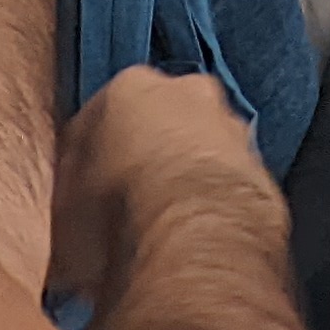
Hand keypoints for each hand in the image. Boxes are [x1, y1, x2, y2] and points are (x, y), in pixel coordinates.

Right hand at [46, 65, 283, 307]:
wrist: (197, 242)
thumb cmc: (114, 216)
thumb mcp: (64, 211)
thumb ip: (73, 202)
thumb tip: (77, 232)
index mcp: (130, 86)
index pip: (102, 115)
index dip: (91, 160)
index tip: (85, 194)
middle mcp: (189, 93)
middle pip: (160, 122)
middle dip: (147, 157)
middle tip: (129, 208)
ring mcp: (234, 129)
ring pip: (202, 150)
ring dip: (187, 182)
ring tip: (166, 231)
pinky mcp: (265, 172)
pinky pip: (230, 184)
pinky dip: (216, 206)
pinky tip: (200, 241)